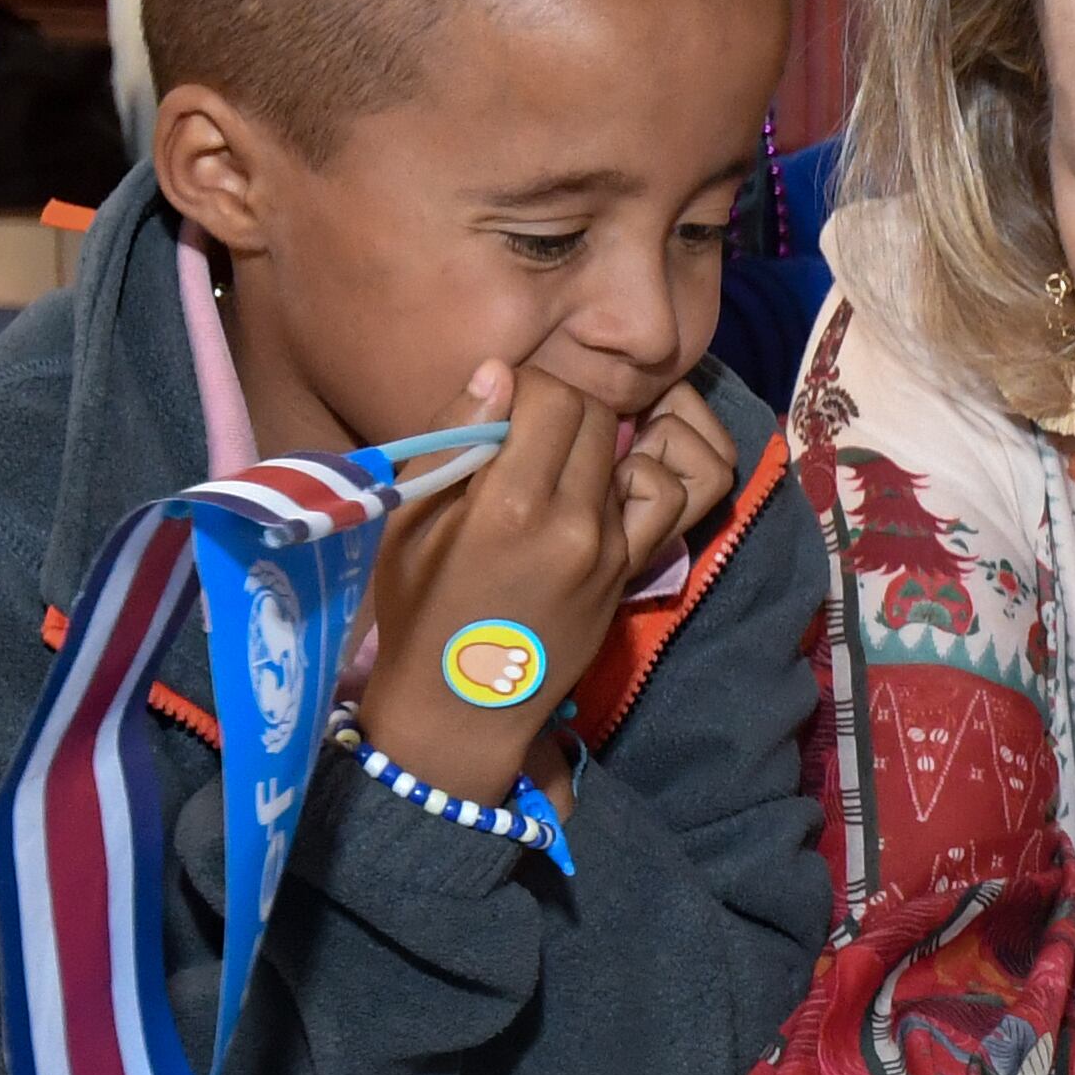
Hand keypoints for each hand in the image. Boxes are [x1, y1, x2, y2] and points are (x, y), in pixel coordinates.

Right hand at [355, 365, 730, 804]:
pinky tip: (598, 488)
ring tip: (555, 461)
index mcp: (510, 505)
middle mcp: (573, 522)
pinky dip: (640, 477)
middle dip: (558, 406)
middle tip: (522, 432)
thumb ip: (457, 438)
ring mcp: (612, 549)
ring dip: (595, 441)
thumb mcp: (410, 519)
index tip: (497, 409)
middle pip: (594, 415)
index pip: (551, 395)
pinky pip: (664, 499)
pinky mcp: (632, 571)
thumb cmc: (420, 608)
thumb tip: (500, 370)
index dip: (523, 386)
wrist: (462, 704)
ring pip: (629, 449)